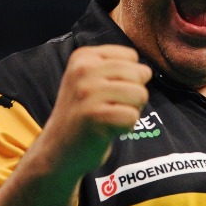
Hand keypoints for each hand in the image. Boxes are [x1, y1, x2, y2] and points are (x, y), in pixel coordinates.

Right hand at [35, 44, 152, 182]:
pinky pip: (132, 116)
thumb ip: (118, 67)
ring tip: (110, 117)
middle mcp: (83, 70)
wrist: (58, 149)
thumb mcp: (90, 79)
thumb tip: (147, 71)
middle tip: (112, 107)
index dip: (129, 77)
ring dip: (132, 110)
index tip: (108, 91)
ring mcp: (88, 93)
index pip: (131, 57)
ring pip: (140, 94)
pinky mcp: (94, 116)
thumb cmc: (83, 113)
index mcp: (84, 57)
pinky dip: (126, 127)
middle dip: (134, 94)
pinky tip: (108, 130)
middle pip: (139, 74)